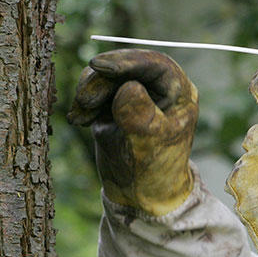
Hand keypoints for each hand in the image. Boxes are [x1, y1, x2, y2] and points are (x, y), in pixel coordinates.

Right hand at [67, 49, 197, 215]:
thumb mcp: (150, 143)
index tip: (99, 66)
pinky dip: (83, 101)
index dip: (127, 61)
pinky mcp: (113, 103)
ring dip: (88, 92)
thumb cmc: (156, 169)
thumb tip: (127, 87)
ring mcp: (135, 93)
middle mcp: (157, 87)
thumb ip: (139, 115)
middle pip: (126, 67)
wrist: (140, 194)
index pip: (154, 64)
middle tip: (84, 101)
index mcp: (178, 91)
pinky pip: (94, 90)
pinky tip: (79, 120)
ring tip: (80, 118)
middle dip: (100, 80)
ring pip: (106, 76)